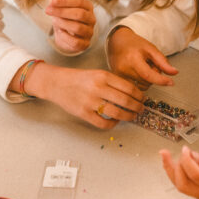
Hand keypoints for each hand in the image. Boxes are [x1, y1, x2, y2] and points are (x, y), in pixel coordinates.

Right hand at [25, 63, 144, 128]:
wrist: (56, 83)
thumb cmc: (79, 78)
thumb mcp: (97, 73)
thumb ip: (113, 82)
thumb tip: (132, 93)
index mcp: (103, 76)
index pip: (129, 87)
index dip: (139, 95)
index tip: (142, 99)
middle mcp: (98, 88)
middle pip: (126, 101)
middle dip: (137, 107)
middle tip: (141, 109)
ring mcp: (90, 102)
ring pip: (117, 113)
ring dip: (129, 116)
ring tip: (132, 116)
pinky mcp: (83, 113)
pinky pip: (104, 123)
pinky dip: (113, 124)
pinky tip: (114, 121)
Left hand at [45, 0, 95, 53]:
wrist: (67, 36)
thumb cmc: (65, 18)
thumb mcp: (61, 9)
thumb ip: (57, 5)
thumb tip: (52, 3)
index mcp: (88, 7)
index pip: (80, 2)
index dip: (66, 1)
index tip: (52, 1)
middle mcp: (91, 19)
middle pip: (80, 14)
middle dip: (62, 12)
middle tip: (48, 10)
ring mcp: (89, 32)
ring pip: (78, 27)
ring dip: (63, 23)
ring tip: (54, 21)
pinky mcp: (85, 44)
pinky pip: (75, 42)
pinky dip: (65, 36)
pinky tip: (60, 32)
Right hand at [107, 26, 177, 87]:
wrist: (117, 41)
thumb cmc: (134, 44)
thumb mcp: (151, 49)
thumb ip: (163, 62)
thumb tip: (174, 73)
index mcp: (132, 59)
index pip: (148, 75)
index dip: (161, 80)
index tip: (171, 82)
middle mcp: (124, 69)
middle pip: (147, 82)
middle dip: (153, 76)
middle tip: (150, 64)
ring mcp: (119, 76)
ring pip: (141, 87)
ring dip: (146, 80)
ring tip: (142, 68)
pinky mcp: (117, 81)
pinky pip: (134, 87)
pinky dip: (139, 82)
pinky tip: (136, 72)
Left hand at [159, 146, 198, 198]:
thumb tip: (190, 155)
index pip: (194, 175)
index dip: (186, 160)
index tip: (185, 149)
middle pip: (182, 184)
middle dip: (174, 167)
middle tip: (170, 151)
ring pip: (181, 187)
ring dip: (172, 171)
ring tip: (165, 156)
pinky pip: (186, 186)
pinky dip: (178, 175)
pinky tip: (174, 164)